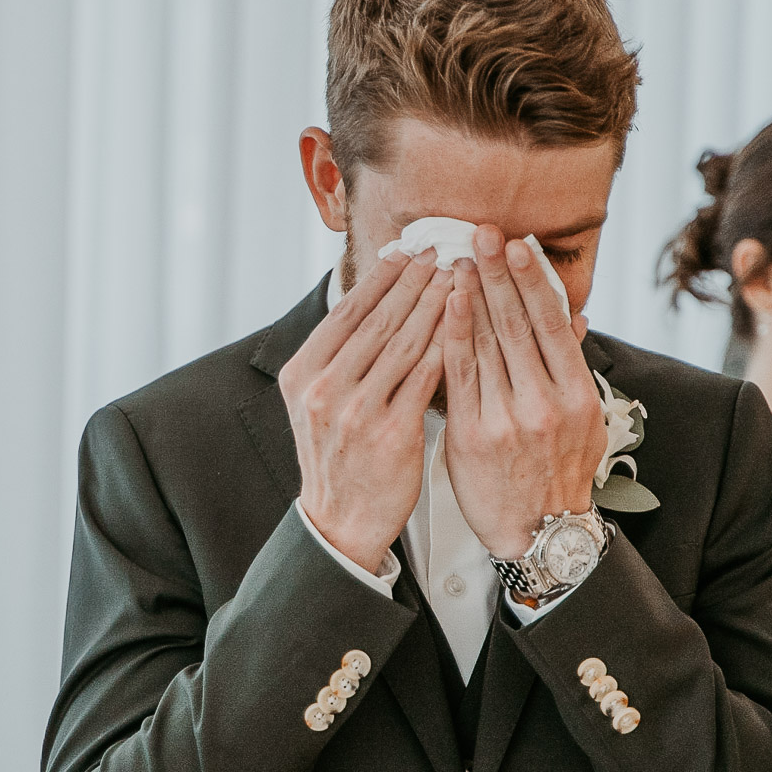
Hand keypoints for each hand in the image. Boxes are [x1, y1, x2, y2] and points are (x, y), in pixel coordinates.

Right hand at [279, 249, 451, 571]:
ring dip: (437, 303)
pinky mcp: (390, 434)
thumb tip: (372, 299)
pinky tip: (468, 323)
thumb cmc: (339, 456)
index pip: (347, 311)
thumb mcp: (318, 401)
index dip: (382, 277)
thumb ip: (338, 356)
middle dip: (415, 280)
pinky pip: (427, 377)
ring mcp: (356, 412)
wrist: (341, 521)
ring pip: (405, 342)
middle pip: (378, 320)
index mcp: (302, 373)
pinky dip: (448, 344)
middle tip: (444, 250)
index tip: (410, 250)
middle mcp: (324, 389)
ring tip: (460, 276)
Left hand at [441, 226, 605, 557]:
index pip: (552, 325)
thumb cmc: (559, 471)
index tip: (518, 244)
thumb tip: (574, 316)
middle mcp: (545, 404)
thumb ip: (572, 367)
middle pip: (517, 326)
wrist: (538, 533)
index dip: (533, 281)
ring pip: (486, 345)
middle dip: (498, 274)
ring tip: (458, 257)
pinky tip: (444, 304)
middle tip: (482, 231)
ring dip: (471, 295)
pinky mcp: (472, 436)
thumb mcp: (584, 421)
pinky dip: (451, 335)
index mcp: (577, 396)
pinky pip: (458, 376)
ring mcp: (507, 420)